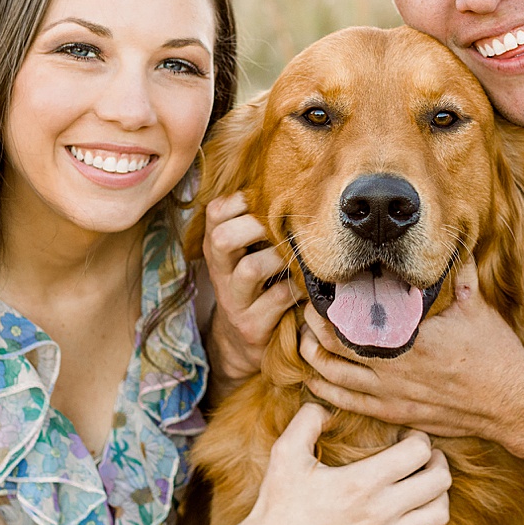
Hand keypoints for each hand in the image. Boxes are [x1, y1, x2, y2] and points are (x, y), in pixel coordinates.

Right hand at [201, 194, 300, 385]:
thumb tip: (294, 183)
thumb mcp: (246, 253)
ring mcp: (233, 301)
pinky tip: (308, 283)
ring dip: (280, 257)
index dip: (242, 200)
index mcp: (216, 247)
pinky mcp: (251, 326)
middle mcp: (219, 272)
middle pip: (222, 238)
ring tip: (298, 255)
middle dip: (257, 226)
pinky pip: (278, 299)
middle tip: (283, 225)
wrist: (242, 341)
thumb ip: (257, 224)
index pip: (215, 212)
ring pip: (250, 269)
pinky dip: (298, 287)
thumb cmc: (256, 285)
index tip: (267, 199)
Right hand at [237, 403, 450, 524]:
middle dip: (436, 461)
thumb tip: (330, 407)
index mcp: (362, 481)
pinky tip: (413, 521)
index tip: (404, 437)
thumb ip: (309, 420)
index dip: (418, 438)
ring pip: (440, 514)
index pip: (419, 451)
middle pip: (439, 481)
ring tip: (422, 486)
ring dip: (438, 495)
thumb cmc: (278, 502)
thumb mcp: (285, 452)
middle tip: (422, 457)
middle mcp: (381, 511)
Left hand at [299, 257, 523, 443]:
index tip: (319, 290)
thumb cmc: (495, 354)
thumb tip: (453, 243)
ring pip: (334, 378)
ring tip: (305, 341)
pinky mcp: (396, 414)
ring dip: (314, 358)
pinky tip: (317, 380)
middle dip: (313, 328)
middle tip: (306, 311)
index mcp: (407, 336)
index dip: (327, 306)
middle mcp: (392, 367)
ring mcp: (391, 395)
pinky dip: (327, 392)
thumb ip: (458, 274)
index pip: (351, 319)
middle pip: (332, 347)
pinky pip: (349, 404)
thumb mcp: (477, 306)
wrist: (511, 404)